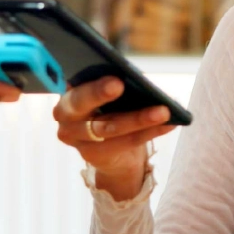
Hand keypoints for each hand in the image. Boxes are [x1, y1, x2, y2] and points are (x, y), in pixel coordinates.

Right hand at [54, 77, 175, 200]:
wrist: (108, 149)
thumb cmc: (107, 107)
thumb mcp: (105, 92)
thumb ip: (111, 81)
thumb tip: (136, 78)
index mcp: (65, 90)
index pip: (76, 84)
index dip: (93, 84)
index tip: (116, 80)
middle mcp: (64, 115)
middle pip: (82, 104)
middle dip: (101, 94)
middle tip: (122, 85)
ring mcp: (76, 137)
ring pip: (109, 126)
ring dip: (139, 118)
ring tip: (164, 111)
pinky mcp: (92, 155)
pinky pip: (125, 142)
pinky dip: (150, 132)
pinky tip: (169, 124)